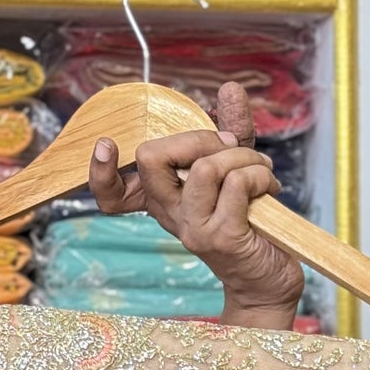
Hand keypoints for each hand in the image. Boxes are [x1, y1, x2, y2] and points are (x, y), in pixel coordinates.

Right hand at [88, 80, 304, 327]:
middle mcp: (171, 215)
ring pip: (205, 165)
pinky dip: (259, 175)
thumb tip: (229, 89)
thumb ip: (231, 131)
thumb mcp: (238, 171)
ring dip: (242, 158)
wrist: (270, 280)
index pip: (112, 194)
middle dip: (199, 137)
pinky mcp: (222, 237)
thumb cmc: (253, 225)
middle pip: (152, 158)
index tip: (107, 145)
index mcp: (164, 201)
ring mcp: (193, 228)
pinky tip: (269, 189)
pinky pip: (236, 183)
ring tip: (262, 172)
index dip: (99, 172)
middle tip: (233, 150)